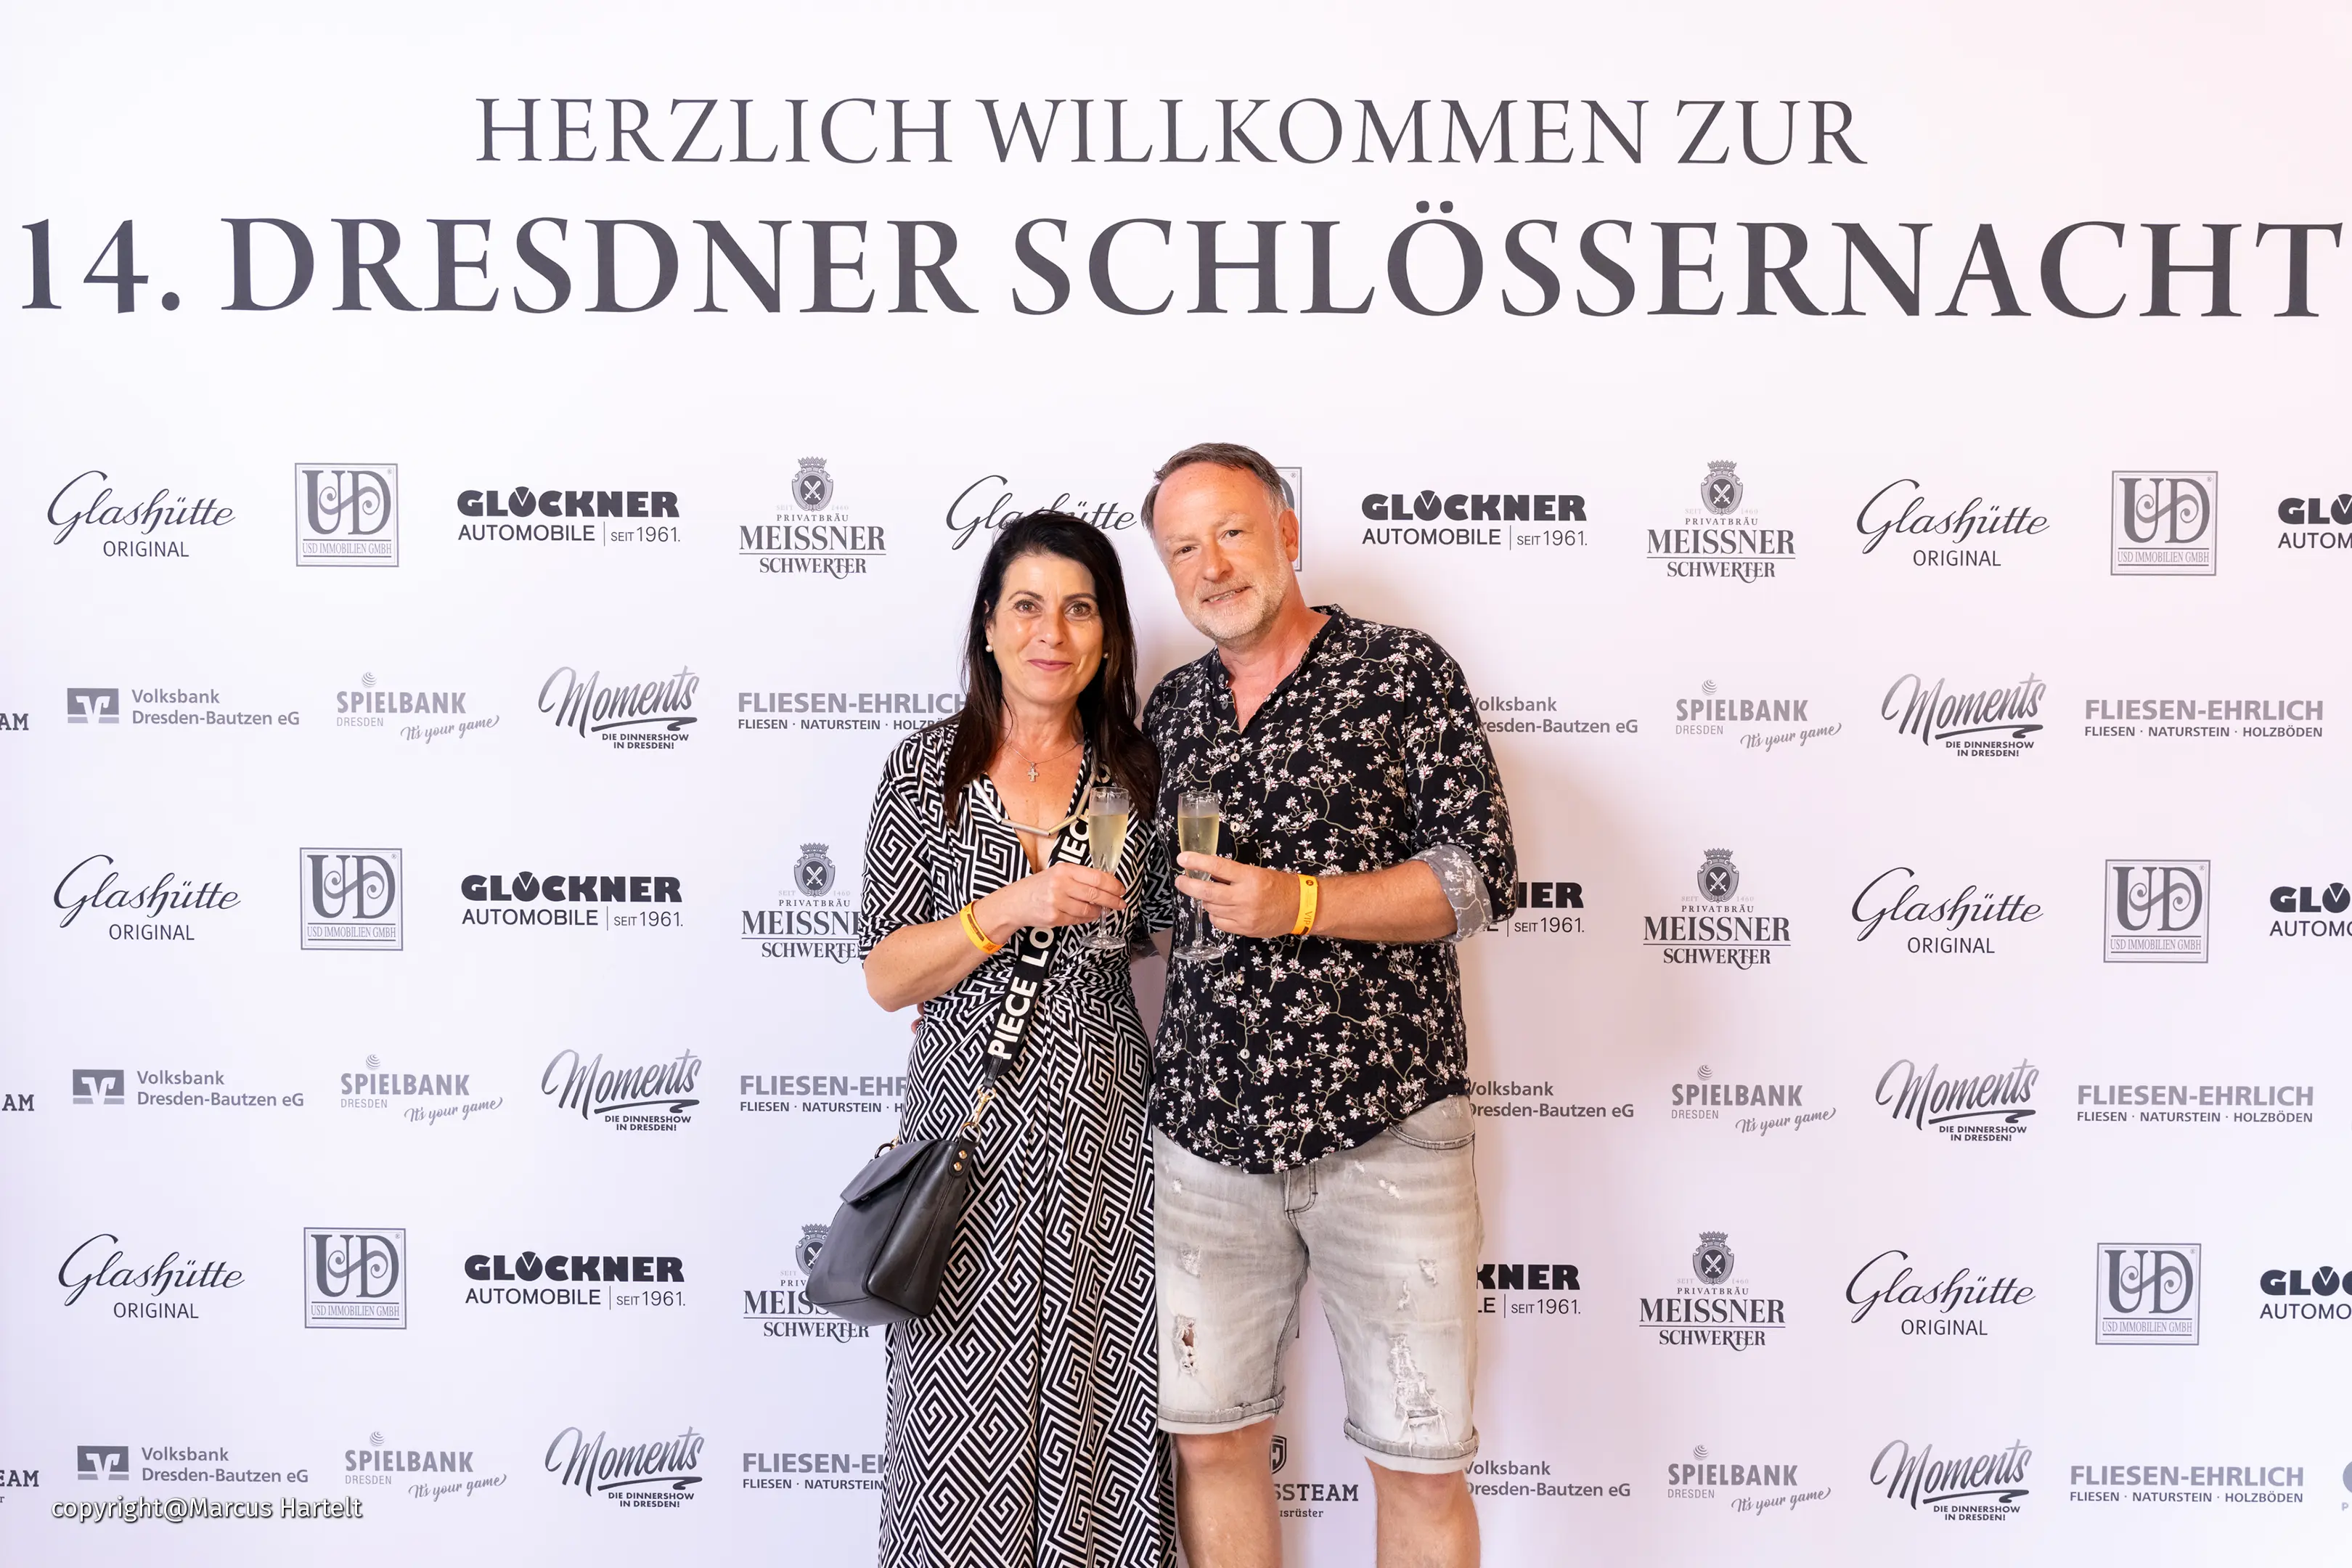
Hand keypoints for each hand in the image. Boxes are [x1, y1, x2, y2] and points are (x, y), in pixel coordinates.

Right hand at [977, 863, 1126, 936]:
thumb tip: (1106, 884)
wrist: (1015, 902)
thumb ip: (1079, 877)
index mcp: (1064, 869)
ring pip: (1088, 909)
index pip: (1096, 877)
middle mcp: (1060, 884)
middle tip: (1120, 903)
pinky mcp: (1054, 917)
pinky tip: (1088, 915)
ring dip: (1098, 911)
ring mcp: (1057, 902)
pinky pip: (1078, 920)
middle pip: (1095, 894)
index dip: (1113, 885)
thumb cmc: (1037, 887)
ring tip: (1101, 910)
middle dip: (1112, 900)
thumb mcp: (1057, 873)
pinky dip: (1086, 919)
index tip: (1121, 889)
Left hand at [1176, 852, 1302, 939]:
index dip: (1197, 862)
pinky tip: (1219, 909)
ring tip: (1210, 895)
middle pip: (1208, 892)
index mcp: (1250, 877)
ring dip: (1205, 900)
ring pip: (1211, 908)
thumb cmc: (1279, 886)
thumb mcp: (1257, 872)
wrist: (1301, 907)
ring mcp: (1244, 916)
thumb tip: (1207, 872)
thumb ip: (1233, 874)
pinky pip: (1219, 923)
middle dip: (1189, 885)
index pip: (1218, 867)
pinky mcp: (1245, 929)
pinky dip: (1214, 915)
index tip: (1183, 859)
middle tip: (1180, 881)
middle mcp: (1245, 897)